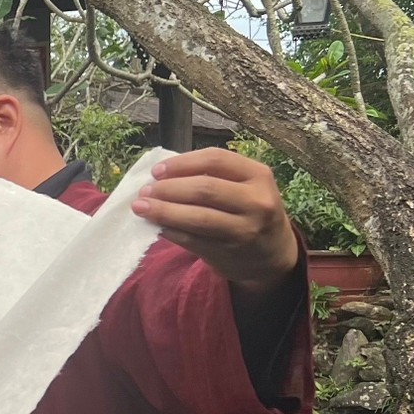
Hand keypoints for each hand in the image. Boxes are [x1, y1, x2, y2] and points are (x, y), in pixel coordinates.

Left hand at [133, 149, 299, 291]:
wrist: (272, 253)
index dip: (181, 163)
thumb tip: (161, 173)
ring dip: (164, 211)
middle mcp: (256, 201)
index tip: (156, 170)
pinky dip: (170, 231)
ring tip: (141, 207)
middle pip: (204, 188)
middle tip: (144, 191)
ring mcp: (245, 229)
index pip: (215, 159)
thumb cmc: (248, 211)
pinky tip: (156, 226)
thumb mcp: (244, 186)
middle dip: (168, 189)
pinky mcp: (230, 252)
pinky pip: (192, 240)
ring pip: (197, 217)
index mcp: (258, 175)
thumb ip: (212, 176)